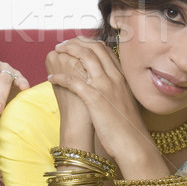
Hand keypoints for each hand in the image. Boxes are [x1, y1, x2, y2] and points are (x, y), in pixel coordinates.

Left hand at [47, 37, 147, 160]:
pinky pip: (73, 80)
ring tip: (57, 52)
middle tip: (62, 45)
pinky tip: (51, 78)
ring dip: (68, 51)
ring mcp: (105, 86)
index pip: (105, 49)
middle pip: (94, 48)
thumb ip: (116, 89)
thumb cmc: (128, 126)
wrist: (135, 143)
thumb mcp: (125, 101)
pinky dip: (60, 76)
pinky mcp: (95, 98)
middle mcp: (114, 77)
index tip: (76, 43)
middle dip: (76, 42)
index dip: (88, 43)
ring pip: (85, 57)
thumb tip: (104, 85)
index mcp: (122, 77)